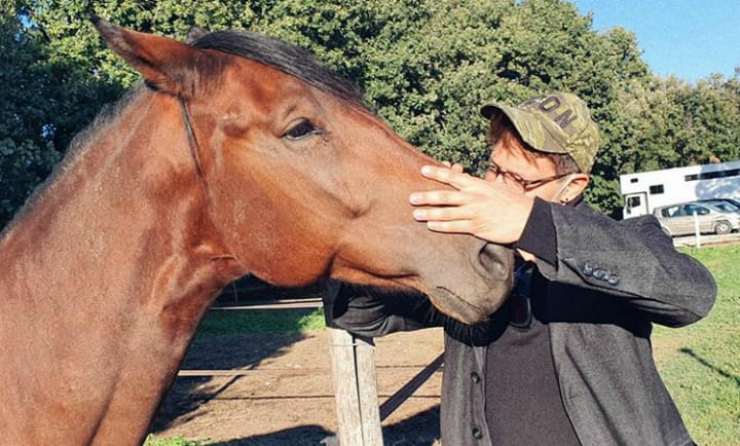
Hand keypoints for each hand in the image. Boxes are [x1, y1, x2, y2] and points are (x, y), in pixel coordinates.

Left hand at [409, 165, 534, 244]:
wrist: (528, 218)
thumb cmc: (511, 201)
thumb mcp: (494, 187)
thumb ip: (477, 184)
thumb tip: (464, 176)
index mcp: (477, 185)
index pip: (453, 176)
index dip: (437, 172)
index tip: (422, 170)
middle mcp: (473, 197)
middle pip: (444, 196)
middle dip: (426, 196)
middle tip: (411, 198)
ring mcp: (474, 212)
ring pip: (446, 212)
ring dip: (429, 213)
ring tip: (416, 214)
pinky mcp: (477, 227)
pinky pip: (455, 227)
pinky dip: (441, 226)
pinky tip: (430, 226)